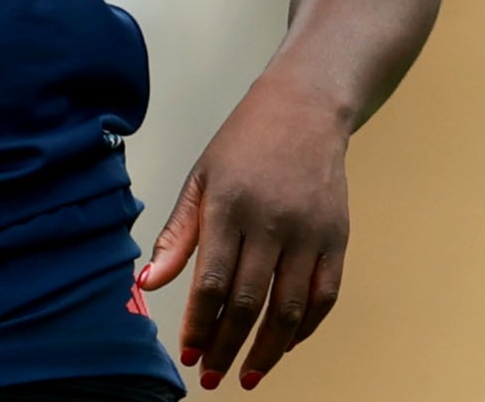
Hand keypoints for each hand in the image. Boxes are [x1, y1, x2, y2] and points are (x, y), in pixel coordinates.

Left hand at [136, 75, 352, 391]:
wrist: (305, 109)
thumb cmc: (243, 144)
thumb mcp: (200, 179)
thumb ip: (176, 236)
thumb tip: (146, 285)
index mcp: (230, 206)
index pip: (212, 281)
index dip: (199, 325)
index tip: (188, 355)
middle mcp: (273, 222)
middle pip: (249, 303)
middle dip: (227, 347)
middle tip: (211, 377)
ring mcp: (310, 232)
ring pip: (290, 309)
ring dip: (267, 351)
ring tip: (247, 375)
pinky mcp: (338, 238)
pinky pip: (325, 297)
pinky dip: (305, 328)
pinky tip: (285, 345)